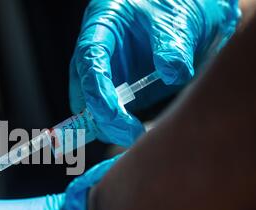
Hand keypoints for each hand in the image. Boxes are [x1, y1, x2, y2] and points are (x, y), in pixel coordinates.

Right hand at [70, 0, 239, 145]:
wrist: (187, 12)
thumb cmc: (175, 6)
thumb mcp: (177, 20)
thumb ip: (174, 45)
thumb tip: (172, 74)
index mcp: (102, 25)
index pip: (89, 60)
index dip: (96, 89)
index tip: (113, 114)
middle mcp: (96, 52)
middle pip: (83, 89)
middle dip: (101, 116)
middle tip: (130, 133)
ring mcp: (105, 73)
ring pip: (91, 107)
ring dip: (108, 125)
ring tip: (135, 134)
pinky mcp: (116, 89)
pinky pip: (107, 114)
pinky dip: (117, 127)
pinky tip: (135, 132)